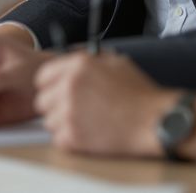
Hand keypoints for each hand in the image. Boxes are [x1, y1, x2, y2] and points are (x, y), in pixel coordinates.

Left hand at [34, 52, 173, 156]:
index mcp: (77, 66)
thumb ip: (88, 58)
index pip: (42, 76)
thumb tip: (69, 56)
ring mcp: (69, 112)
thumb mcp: (115, 61)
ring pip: (48, 121)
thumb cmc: (138, 92)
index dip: (50, 85)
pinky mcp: (73, 136)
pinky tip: (88, 134)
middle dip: (54, 105)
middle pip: (41, 100)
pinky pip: (58, 139)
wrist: (153, 120)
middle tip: (72, 109)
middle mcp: (68, 86)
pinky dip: (70, 139)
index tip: (56, 91)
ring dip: (62, 123)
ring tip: (85, 122)